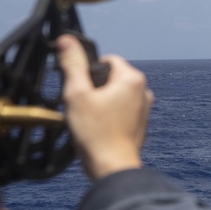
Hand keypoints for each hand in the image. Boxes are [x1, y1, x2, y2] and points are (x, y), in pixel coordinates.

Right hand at [56, 34, 152, 181]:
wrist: (112, 168)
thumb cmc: (96, 133)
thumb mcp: (77, 94)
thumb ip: (72, 64)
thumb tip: (66, 40)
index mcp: (131, 78)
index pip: (106, 60)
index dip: (88, 71)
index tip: (79, 88)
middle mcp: (143, 91)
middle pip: (111, 78)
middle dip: (94, 88)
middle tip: (82, 106)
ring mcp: (144, 109)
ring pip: (115, 95)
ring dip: (101, 103)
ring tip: (90, 120)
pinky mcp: (140, 124)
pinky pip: (121, 111)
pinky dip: (109, 116)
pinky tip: (99, 129)